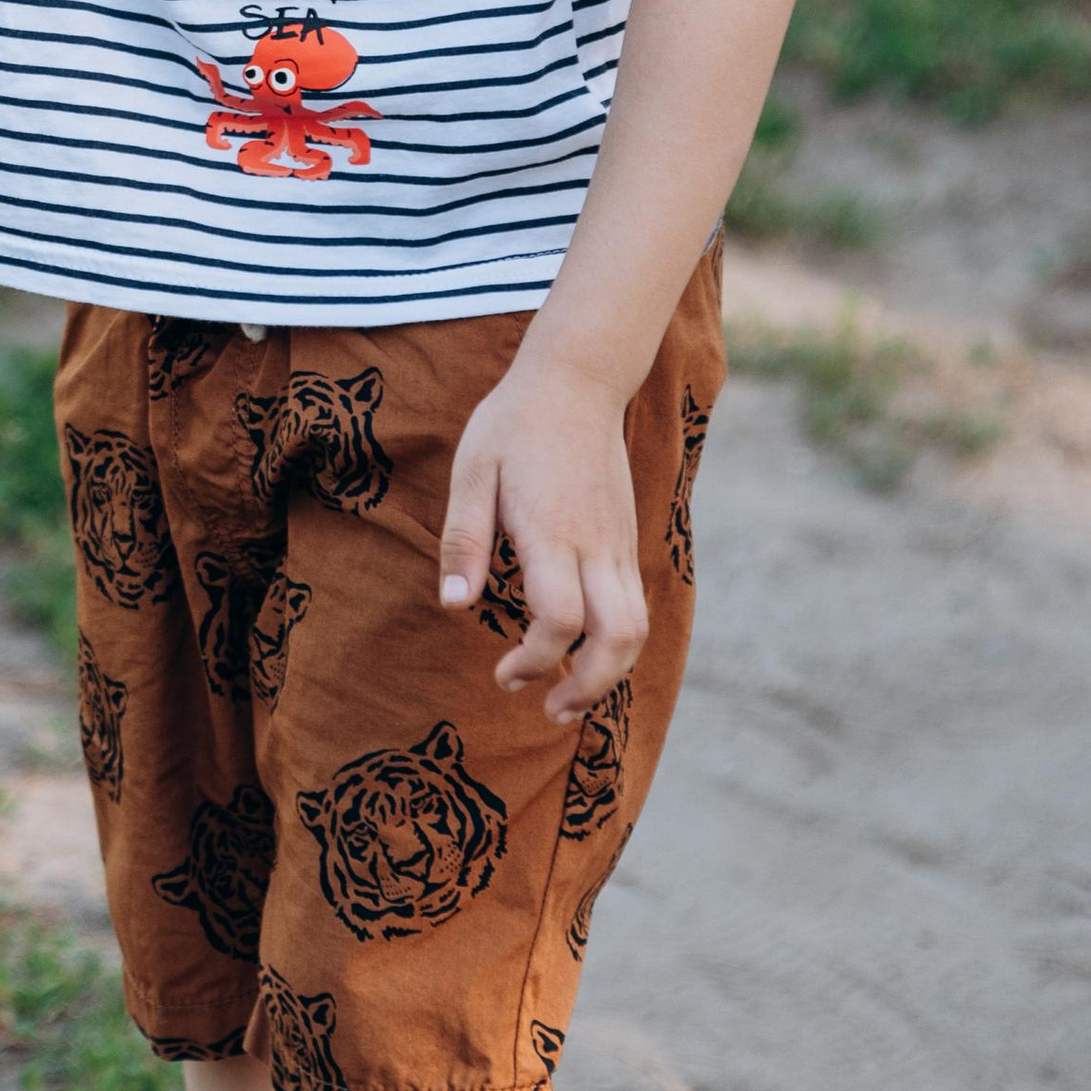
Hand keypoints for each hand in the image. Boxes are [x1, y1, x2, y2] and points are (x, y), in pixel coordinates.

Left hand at [436, 351, 646, 726]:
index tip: (502, 675)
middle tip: (548, 709)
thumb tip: (454, 607)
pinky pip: (635, 606)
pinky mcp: (626, 540)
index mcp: (553, 530)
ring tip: (567, 695)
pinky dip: (616, 643)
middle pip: (618, 638)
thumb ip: (463, 540)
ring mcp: (619, 543)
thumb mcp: (471, 470)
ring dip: (609, 673)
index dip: (534, 660)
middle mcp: (596, 545)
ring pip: (637, 628)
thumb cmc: (514, 424)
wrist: (577, 381)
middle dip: (589, 687)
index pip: (560, 618)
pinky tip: (582, 651)